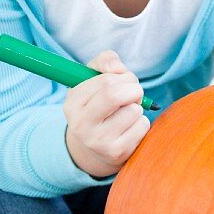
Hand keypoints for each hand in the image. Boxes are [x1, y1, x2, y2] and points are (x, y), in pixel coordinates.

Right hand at [63, 51, 150, 178]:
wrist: (96, 146)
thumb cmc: (97, 104)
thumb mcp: (92, 79)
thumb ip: (104, 62)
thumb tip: (119, 68)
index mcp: (72, 104)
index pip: (104, 81)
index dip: (122, 76)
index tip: (123, 79)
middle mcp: (81, 125)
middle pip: (114, 95)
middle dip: (133, 88)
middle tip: (135, 90)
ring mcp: (99, 141)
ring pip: (133, 110)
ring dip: (137, 106)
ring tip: (128, 111)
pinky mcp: (117, 152)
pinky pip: (142, 125)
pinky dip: (142, 121)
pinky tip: (130, 126)